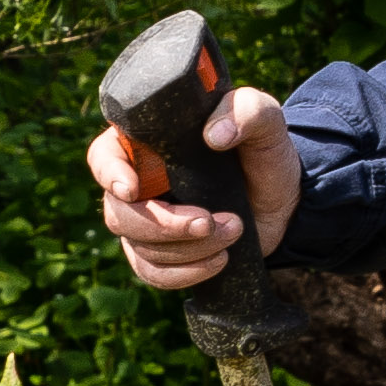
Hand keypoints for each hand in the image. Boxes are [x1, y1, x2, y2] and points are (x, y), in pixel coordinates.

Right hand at [83, 87, 295, 287]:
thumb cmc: (262, 152)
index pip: (103, 156)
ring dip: (188, 248)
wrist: (283, 201)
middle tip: (207, 222)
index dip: (109, 174)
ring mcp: (145, 223)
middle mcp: (137, 183)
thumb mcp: (264, 121)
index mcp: (145, 143)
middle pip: (118, 213)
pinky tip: (219, 260)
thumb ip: (246, 111)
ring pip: (139, 247)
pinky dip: (186, 273)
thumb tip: (215, 135)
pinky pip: (153, 274)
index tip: (132, 190)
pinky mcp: (161, 254)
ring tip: (234, 230)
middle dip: (163, 225)